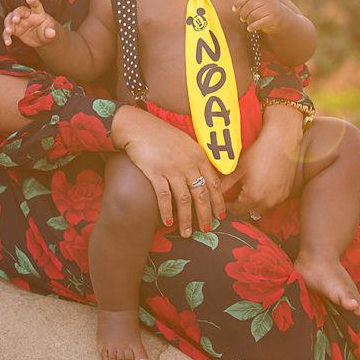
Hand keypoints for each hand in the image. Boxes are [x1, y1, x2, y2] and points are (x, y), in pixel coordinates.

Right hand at [3, 0, 57, 47]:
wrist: (42, 38)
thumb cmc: (47, 31)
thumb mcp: (50, 33)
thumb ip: (50, 32)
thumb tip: (51, 33)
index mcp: (38, 13)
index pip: (36, 5)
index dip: (33, 1)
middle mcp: (27, 15)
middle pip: (20, 11)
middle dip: (16, 14)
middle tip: (15, 20)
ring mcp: (20, 22)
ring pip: (10, 19)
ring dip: (8, 24)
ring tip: (8, 32)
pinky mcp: (15, 30)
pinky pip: (8, 31)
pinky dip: (6, 36)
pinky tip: (7, 43)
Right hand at [111, 105, 225, 236]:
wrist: (139, 126)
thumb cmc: (163, 135)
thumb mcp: (186, 143)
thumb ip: (197, 159)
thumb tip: (207, 178)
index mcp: (198, 155)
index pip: (213, 183)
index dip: (218, 202)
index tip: (220, 216)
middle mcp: (188, 163)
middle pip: (201, 195)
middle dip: (205, 215)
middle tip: (206, 230)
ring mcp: (172, 168)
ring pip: (184, 200)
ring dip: (186, 220)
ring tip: (187, 233)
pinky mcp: (155, 172)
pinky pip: (164, 197)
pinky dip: (166, 212)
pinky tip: (167, 223)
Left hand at [222, 104, 302, 218]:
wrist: (282, 143)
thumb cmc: (259, 153)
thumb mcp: (238, 168)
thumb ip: (225, 183)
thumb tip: (214, 191)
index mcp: (252, 197)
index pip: (235, 211)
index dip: (227, 207)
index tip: (223, 202)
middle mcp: (266, 202)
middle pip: (248, 214)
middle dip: (238, 209)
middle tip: (232, 199)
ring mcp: (278, 200)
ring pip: (260, 210)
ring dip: (251, 206)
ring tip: (245, 194)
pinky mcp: (286, 195)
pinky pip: (271, 203)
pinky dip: (263, 200)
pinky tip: (260, 189)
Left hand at [233, 0, 286, 34]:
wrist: (281, 17)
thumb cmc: (264, 9)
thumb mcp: (257, 2)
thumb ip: (246, 2)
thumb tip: (235, 8)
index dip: (238, 2)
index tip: (234, 9)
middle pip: (249, 5)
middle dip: (243, 13)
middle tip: (242, 18)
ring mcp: (272, 8)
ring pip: (253, 15)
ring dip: (248, 20)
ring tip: (248, 22)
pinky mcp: (274, 19)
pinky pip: (259, 23)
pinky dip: (252, 27)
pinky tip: (249, 29)